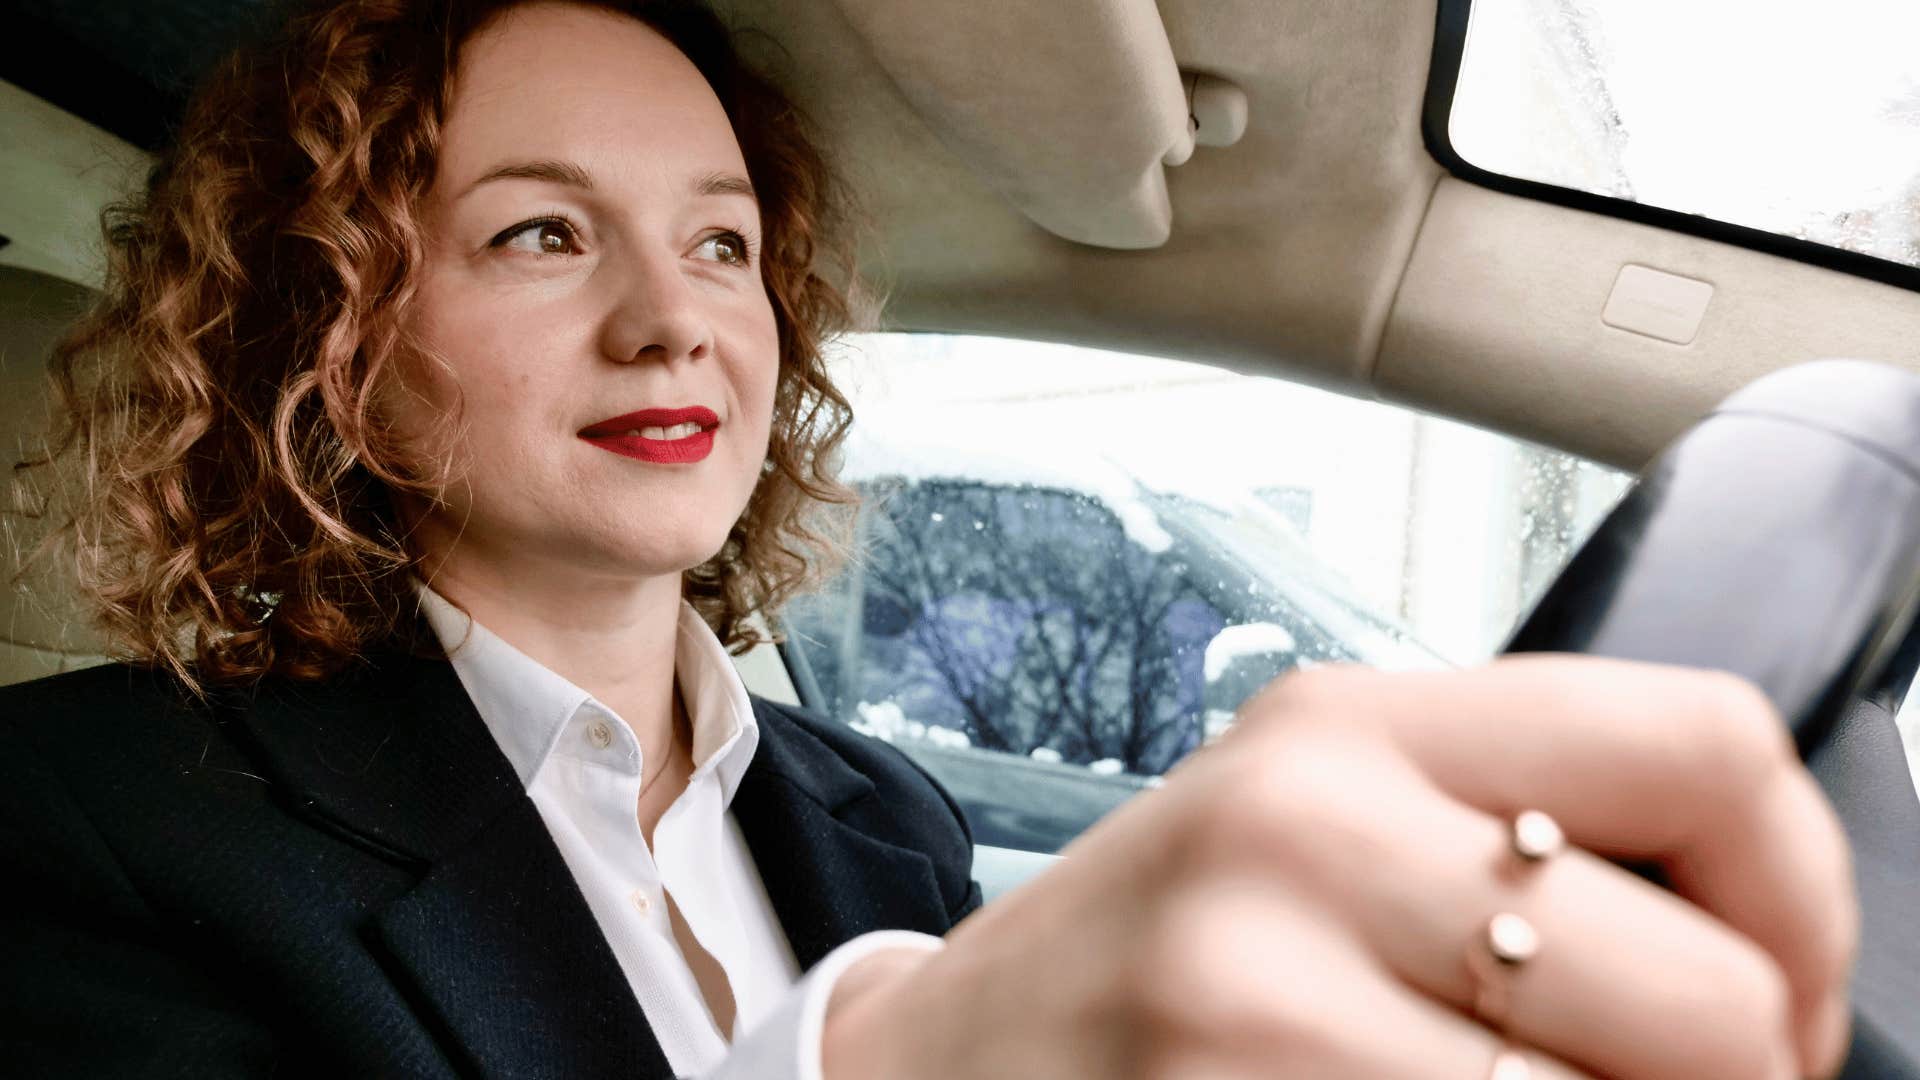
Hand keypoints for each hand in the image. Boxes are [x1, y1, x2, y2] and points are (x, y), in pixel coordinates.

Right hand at [822, 657, 1856, 1078]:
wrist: (931, 1076)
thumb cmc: (1142, 968)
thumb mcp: (1309, 835)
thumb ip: (1505, 833)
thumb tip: (1766, 961)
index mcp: (1343, 729)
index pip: (1708, 743)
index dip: (1806, 901)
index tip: (1780, 1000)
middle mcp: (1301, 839)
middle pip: (1716, 1000)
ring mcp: (1256, 1005)